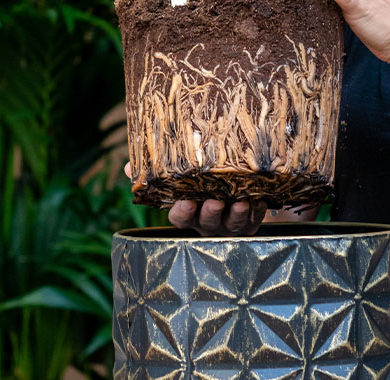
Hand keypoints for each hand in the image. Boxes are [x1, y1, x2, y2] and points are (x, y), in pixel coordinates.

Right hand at [124, 162, 266, 235]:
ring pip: (232, 223)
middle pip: (207, 221)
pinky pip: (255, 219)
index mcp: (187, 212)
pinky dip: (258, 210)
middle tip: (213, 201)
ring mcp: (228, 223)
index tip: (184, 202)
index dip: (181, 212)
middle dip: (209, 213)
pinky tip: (260, 199)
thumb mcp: (174, 178)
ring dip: (235, 214)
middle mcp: (206, 221)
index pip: (179, 217)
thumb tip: (129, 166)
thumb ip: (152, 171)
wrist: (229, 189)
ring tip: (240, 202)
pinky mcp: (250, 221)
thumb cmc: (196, 184)